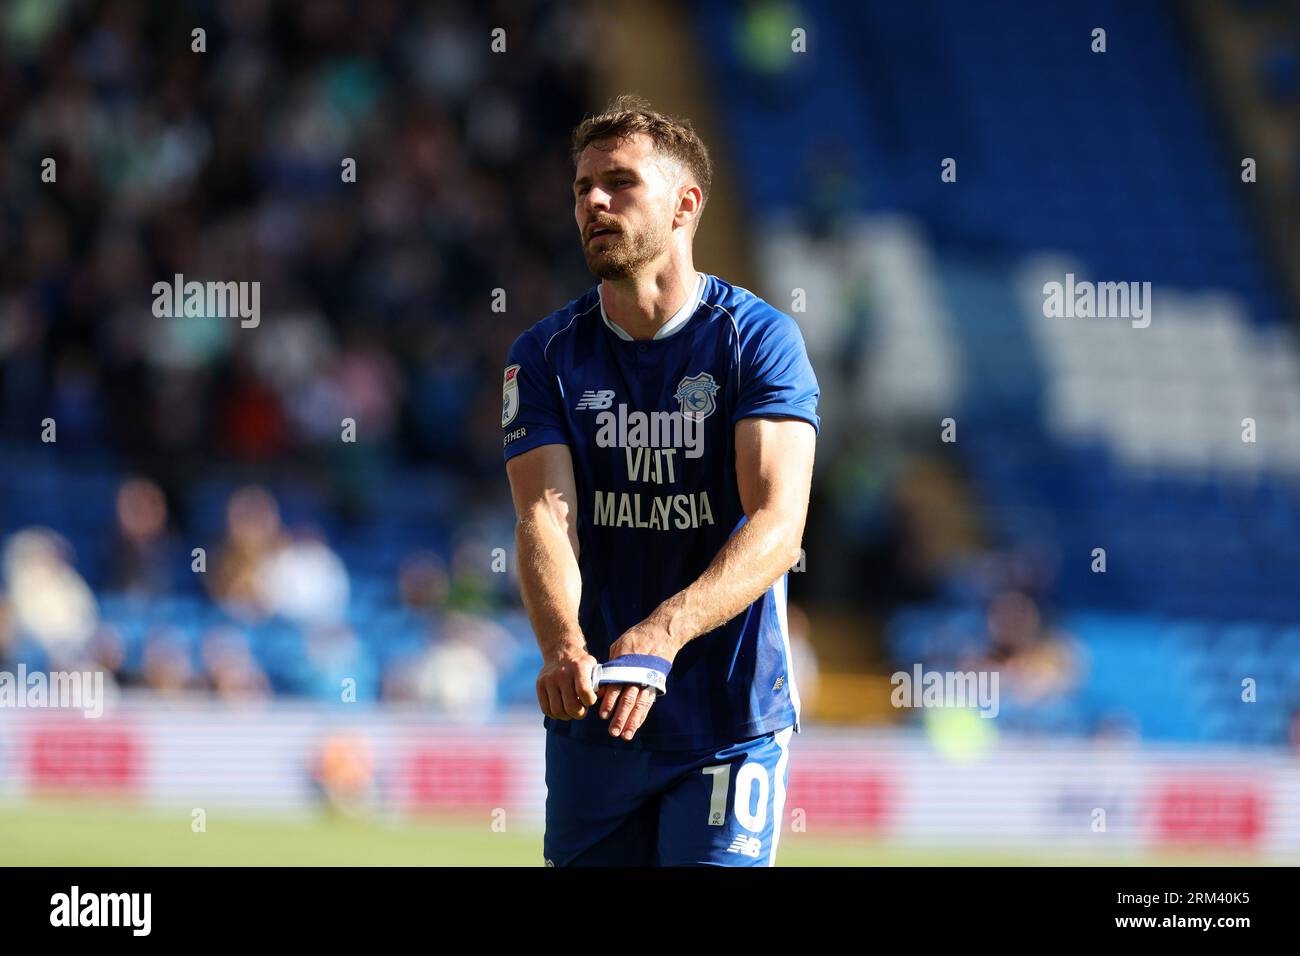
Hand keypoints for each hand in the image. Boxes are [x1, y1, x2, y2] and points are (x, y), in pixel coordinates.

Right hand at [536, 648, 597, 719]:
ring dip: (567, 716)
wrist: (562, 651)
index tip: (591, 700)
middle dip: (579, 713)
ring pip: (557, 710)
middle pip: (571, 706)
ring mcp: (549, 679)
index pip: (584, 692)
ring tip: (572, 710)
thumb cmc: (582, 665)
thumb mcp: (594, 667)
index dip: (590, 701)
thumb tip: (603, 695)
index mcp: (579, 667)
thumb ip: (600, 682)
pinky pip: (546, 709)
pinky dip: (555, 714)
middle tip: (582, 710)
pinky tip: (562, 708)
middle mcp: (562, 673)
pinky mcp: (539, 685)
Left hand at [599, 618, 680, 740]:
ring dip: (632, 722)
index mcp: (629, 666)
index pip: (617, 687)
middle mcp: (639, 677)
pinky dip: (641, 716)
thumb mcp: (620, 646)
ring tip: (625, 735)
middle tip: (613, 732)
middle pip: (629, 700)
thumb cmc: (637, 638)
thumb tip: (601, 682)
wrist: (663, 633)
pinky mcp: (655, 685)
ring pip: (640, 705)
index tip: (603, 715)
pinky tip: (634, 727)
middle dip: (621, 717)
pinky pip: (648, 704)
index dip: (610, 702)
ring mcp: (649, 682)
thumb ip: (611, 665)